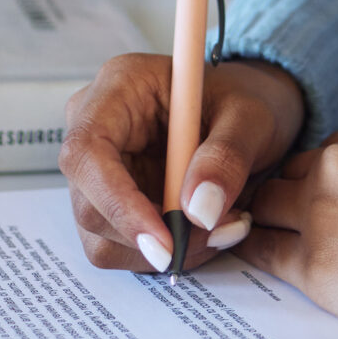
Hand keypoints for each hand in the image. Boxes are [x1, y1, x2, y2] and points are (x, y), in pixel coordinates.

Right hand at [61, 54, 307, 272]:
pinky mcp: (109, 203)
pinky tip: (205, 230)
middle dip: (154, 235)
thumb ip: (228, 157)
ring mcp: (97, 170)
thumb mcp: (251, 118)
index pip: (86, 152)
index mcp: (119, 86)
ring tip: (223, 226)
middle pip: (88, 205)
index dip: (117, 203)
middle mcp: (95, 127)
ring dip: (167, 249)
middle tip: (220, 231)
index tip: (166, 242)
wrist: (245, 116)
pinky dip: (168, 252)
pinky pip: (122, 248)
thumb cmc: (242, 100)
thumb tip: (198, 212)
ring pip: (103, 238)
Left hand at [236, 111, 337, 338]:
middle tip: (296, 223)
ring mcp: (324, 210)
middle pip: (292, 173)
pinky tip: (253, 255)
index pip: (330, 150)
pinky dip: (256, 250)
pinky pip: (264, 249)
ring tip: (273, 237)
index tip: (331, 202)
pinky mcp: (314, 263)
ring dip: (273, 220)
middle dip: (295, 198)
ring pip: (270, 205)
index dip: (327, 181)